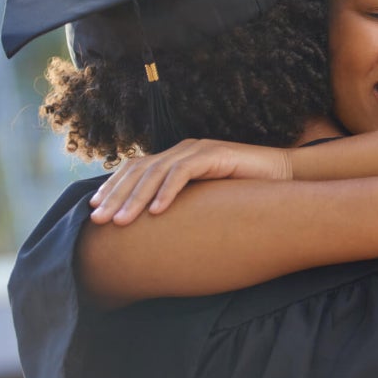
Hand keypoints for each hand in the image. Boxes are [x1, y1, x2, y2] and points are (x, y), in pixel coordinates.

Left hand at [89, 139, 291, 224]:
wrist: (283, 176)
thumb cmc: (245, 193)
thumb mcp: (205, 199)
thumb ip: (182, 203)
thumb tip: (154, 227)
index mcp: (177, 158)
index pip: (136, 168)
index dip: (113, 187)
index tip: (94, 210)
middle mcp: (183, 150)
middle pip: (139, 170)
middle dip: (116, 196)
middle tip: (99, 221)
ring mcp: (198, 150)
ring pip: (156, 172)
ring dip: (136, 198)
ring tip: (122, 222)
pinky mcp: (215, 155)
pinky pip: (184, 173)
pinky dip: (168, 192)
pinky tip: (158, 212)